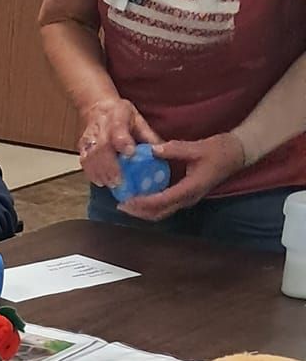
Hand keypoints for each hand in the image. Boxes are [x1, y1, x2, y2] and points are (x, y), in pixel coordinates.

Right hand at [76, 96, 161, 188]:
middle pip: (102, 148)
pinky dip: (92, 173)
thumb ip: (148, 136)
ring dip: (101, 173)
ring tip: (112, 185)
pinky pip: (85, 162)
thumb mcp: (138, 120)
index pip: (118, 129)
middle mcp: (101, 127)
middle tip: (120, 181)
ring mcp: (89, 137)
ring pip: (91, 157)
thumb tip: (161, 152)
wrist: (98, 108)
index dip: (123, 142)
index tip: (130, 153)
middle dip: (111, 166)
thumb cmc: (122, 115)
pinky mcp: (82, 146)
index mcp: (118, 116)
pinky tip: (101, 182)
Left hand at [119, 133, 246, 220]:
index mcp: (190, 188)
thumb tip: (153, 150)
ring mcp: (188, 199)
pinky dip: (152, 205)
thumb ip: (175, 149)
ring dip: (144, 211)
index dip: (143, 203)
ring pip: (162, 212)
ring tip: (127, 204)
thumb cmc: (221, 150)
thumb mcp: (198, 147)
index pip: (162, 201)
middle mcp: (188, 198)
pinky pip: (166, 206)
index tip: (127, 201)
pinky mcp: (187, 196)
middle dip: (139, 212)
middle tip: (121, 206)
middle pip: (159, 213)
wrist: (238, 153)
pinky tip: (142, 197)